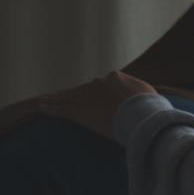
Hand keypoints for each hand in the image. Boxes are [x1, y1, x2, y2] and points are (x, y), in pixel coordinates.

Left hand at [38, 71, 157, 138]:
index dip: (91, 92)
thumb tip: (141, 95)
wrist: (144, 116)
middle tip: (56, 96)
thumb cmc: (152, 108)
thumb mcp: (150, 94)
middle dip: (68, 95)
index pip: (99, 85)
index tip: (86, 96)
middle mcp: (99, 84)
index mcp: (115, 78)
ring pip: (67, 98)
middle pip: (80, 90)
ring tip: (42, 101)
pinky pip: (62, 110)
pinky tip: (41, 108)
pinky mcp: (81, 113)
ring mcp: (88, 98)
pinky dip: (51, 109)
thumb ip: (139, 91)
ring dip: (54, 100)